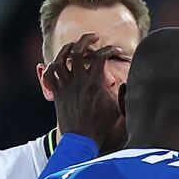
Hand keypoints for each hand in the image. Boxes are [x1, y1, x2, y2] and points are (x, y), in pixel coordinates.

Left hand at [44, 33, 122, 147]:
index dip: (109, 49)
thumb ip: (123, 93)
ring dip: (67, 49)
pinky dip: (52, 66)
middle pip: (77, 51)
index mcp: (94, 84)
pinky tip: (59, 64)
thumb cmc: (100, 126)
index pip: (100, 56)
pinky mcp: (57, 93)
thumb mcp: (117, 109)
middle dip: (85, 39)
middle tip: (94, 38)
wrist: (80, 140)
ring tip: (74, 46)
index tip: (115, 51)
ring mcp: (65, 87)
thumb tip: (128, 82)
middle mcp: (78, 82)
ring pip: (60, 59)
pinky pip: (49, 74)